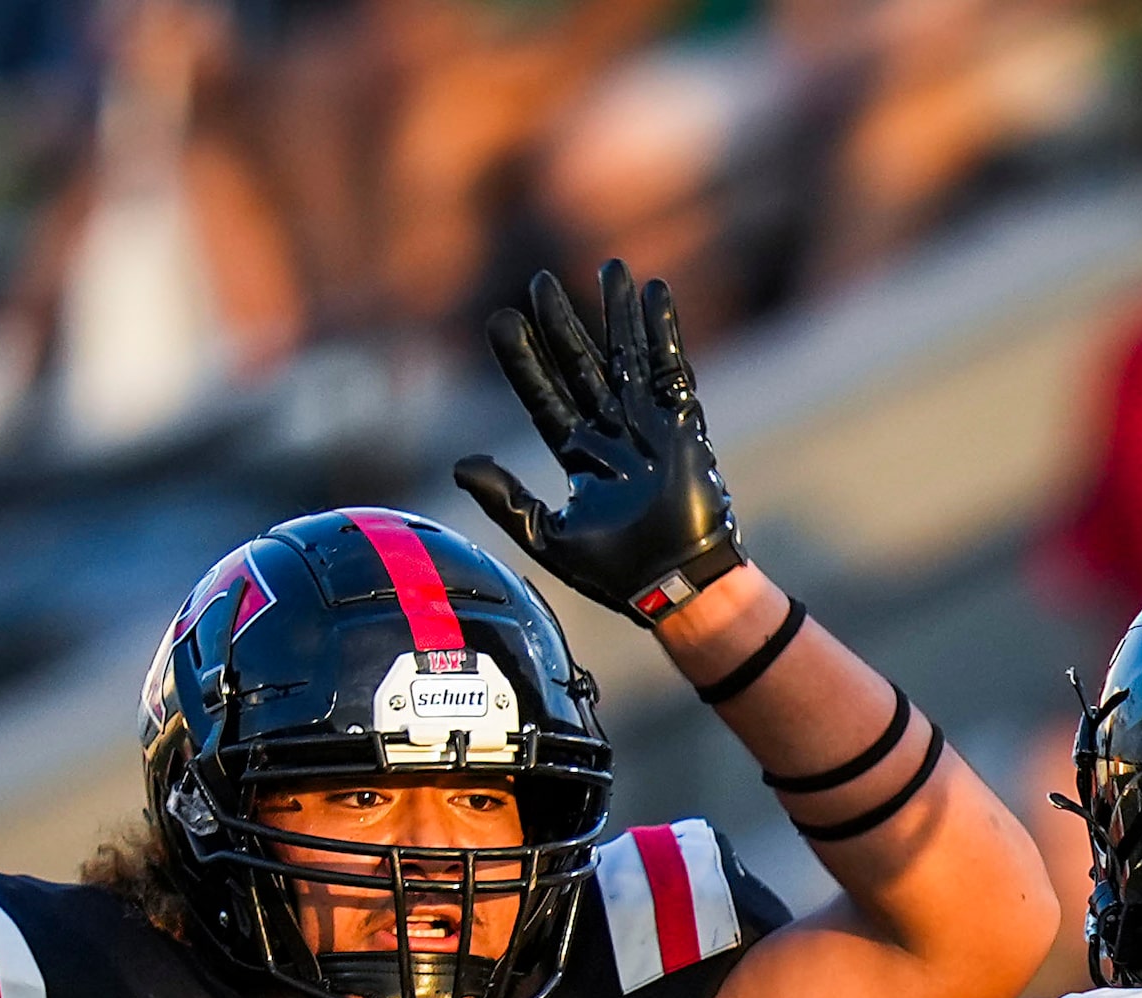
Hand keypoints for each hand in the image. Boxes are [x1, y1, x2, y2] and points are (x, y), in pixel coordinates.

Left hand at [454, 260, 745, 621]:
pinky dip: (663, 330)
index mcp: (578, 457)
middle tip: (540, 281)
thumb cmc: (617, 574)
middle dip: (561, 323)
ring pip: (625, 355)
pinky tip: (653, 293)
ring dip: (615, 312)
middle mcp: (611, 433)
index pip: (544, 396)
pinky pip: (670, 366)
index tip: (502, 321)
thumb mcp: (547, 537)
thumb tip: (459, 463)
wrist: (677, 586)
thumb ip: (506, 500)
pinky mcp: (682, 422)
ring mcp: (647, 424)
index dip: (523, 360)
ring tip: (609, 267)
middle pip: (581, 364)